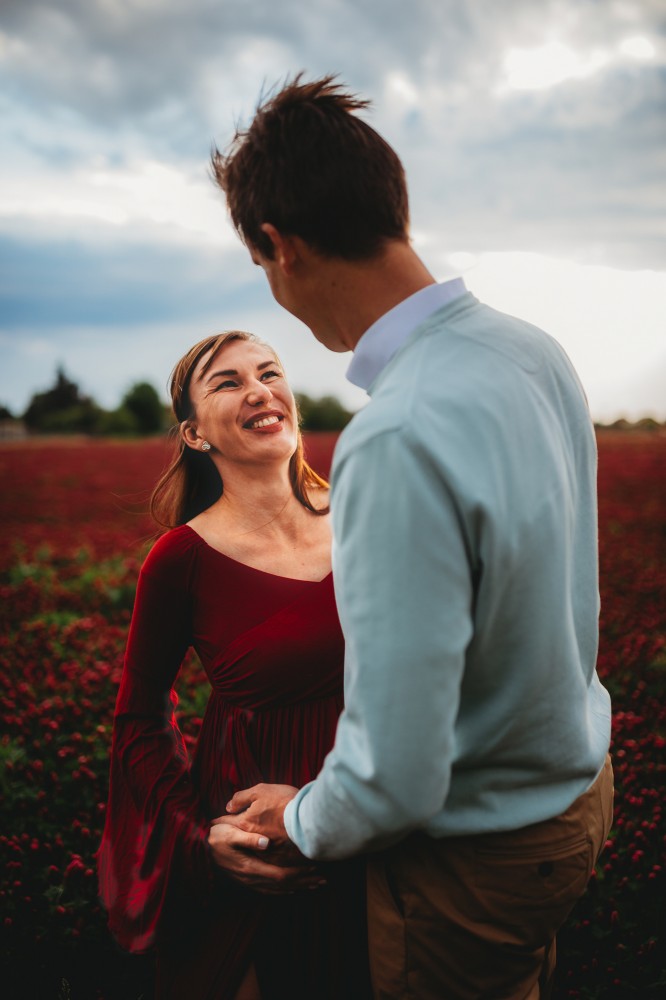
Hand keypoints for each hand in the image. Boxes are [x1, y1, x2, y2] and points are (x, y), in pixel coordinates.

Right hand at [207, 820, 322, 893]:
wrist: (198, 849)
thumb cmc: (216, 836)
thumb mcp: (229, 832)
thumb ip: (248, 838)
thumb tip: (267, 842)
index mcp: (250, 866)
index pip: (281, 874)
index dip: (299, 873)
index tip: (315, 868)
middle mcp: (251, 878)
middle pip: (283, 885)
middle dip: (304, 882)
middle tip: (323, 878)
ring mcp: (248, 882)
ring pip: (277, 890)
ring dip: (297, 887)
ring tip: (314, 884)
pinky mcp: (246, 880)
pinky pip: (269, 890)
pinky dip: (284, 890)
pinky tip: (292, 888)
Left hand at [218, 783, 302, 863]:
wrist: (309, 820)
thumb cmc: (284, 802)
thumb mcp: (261, 791)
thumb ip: (242, 798)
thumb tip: (229, 806)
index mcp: (246, 823)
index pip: (227, 822)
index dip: (218, 821)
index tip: (211, 823)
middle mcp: (253, 841)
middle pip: (238, 839)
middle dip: (230, 836)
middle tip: (222, 836)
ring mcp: (267, 852)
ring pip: (252, 850)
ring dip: (247, 847)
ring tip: (243, 846)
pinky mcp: (280, 859)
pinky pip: (268, 858)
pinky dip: (263, 854)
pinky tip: (264, 852)